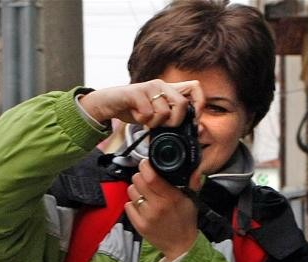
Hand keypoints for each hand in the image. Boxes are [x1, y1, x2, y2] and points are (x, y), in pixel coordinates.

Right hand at [79, 79, 204, 128]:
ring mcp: (149, 87)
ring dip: (154, 123)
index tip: (191, 121)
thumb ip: (172, 120)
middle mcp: (161, 85)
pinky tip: (135, 115)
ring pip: (164, 111)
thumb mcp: (156, 116)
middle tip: (162, 125)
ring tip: (144, 119)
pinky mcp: (136, 92)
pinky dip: (141, 121)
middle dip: (174, 122)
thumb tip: (196, 130)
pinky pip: (147, 113)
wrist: (108, 104)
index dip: (199, 105)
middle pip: (182, 104)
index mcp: (169, 90)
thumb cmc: (134, 110)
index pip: (195, 88)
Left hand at [125, 159, 197, 261]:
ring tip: (145, 194)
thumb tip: (193, 168)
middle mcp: (157, 206)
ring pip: (131, 191)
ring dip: (136, 189)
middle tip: (146, 179)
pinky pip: (128, 205)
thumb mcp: (191, 200)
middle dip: (141, 176)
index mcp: (171, 198)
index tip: (146, 164)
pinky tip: (142, 205)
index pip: (151, 176)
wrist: (181, 246)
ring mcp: (146, 216)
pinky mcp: (139, 225)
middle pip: (138, 180)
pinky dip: (132, 203)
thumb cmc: (186, 222)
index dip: (145, 166)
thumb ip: (191, 183)